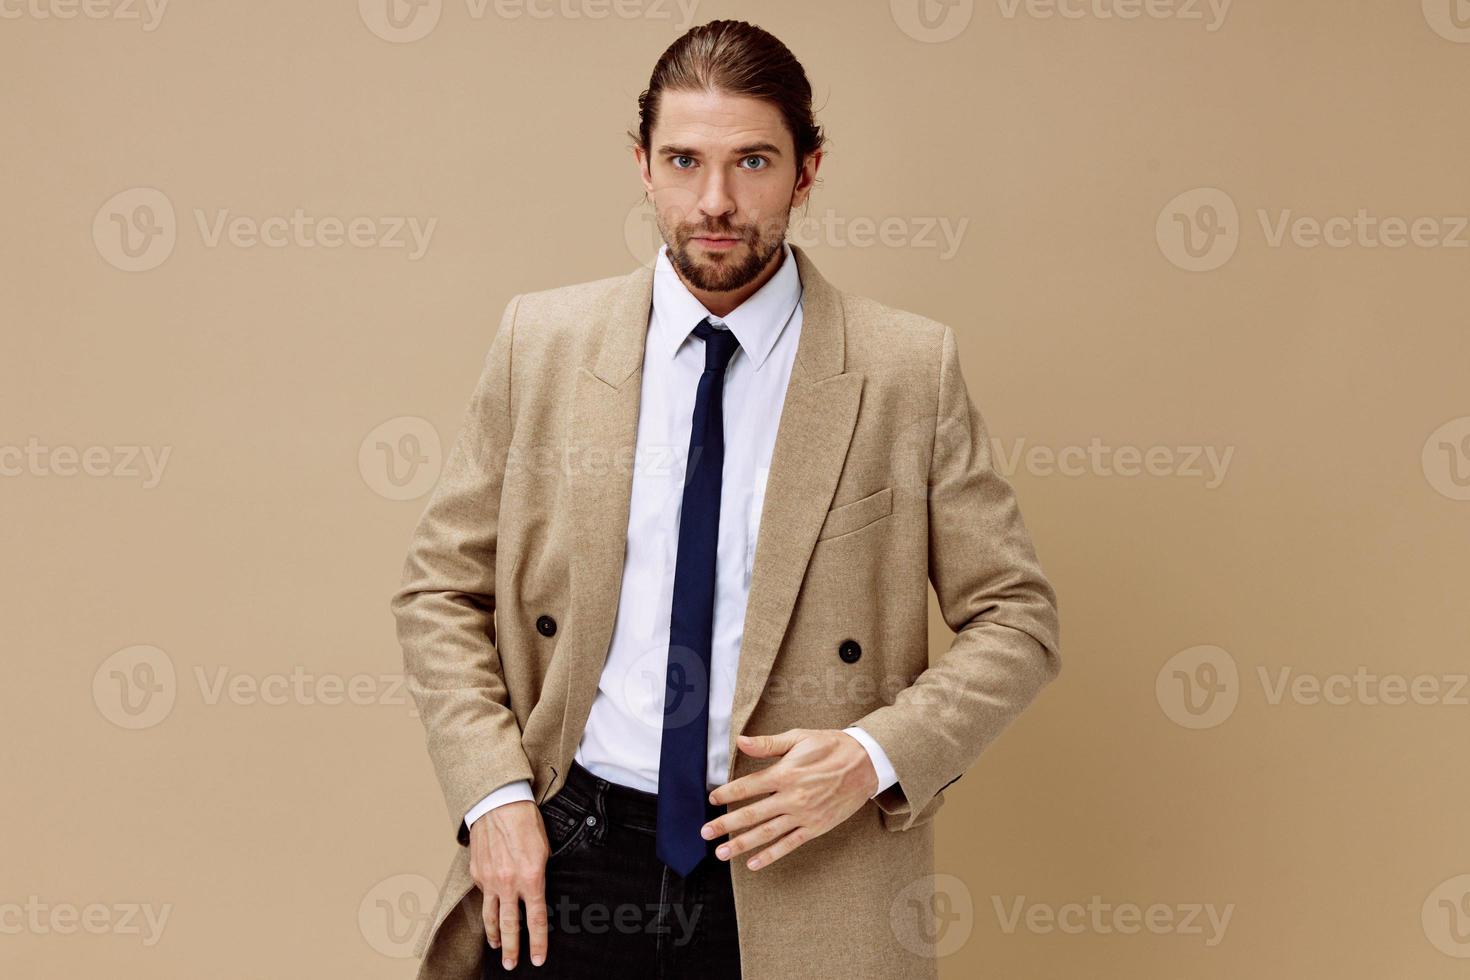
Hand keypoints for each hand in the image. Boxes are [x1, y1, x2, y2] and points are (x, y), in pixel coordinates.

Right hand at [469, 800, 548, 969]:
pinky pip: (483, 894)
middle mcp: (508, 884)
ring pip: (490, 916)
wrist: (499, 803)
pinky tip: (490, 908)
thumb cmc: (526, 822)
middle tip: (512, 965)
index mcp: (531, 878)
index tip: (537, 959)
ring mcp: (489, 880)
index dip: (537, 943)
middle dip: (512, 949)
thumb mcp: (545, 850)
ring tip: (497, 947)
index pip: (535, 920)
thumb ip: (540, 875)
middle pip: (509, 926)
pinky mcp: (477, 873)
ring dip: (494, 935)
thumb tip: (538, 893)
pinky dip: (488, 904)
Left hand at [703, 729, 877, 870]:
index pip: (748, 786)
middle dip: (726, 824)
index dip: (727, 793)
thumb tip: (741, 741)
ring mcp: (804, 815)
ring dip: (742, 844)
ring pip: (767, 833)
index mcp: (785, 773)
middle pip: (752, 814)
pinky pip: (789, 844)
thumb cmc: (831, 747)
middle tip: (705, 833)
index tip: (712, 799)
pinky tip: (754, 864)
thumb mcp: (799, 738)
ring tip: (722, 853)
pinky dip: (771, 855)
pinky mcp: (816, 827)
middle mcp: (792, 797)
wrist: (866, 764)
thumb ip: (768, 744)